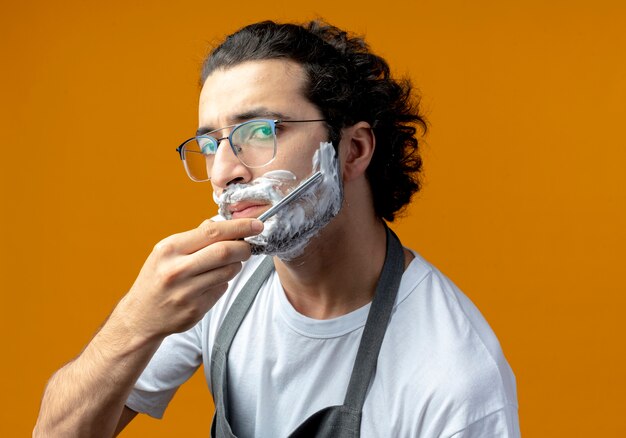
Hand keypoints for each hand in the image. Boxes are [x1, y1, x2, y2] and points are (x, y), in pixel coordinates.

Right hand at [118, 218, 263, 338]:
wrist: (141, 316)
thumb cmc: (158, 277)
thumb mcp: (166, 252)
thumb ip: (195, 237)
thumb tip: (223, 223)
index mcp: (169, 249)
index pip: (212, 231)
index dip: (239, 226)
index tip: (256, 225)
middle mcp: (177, 270)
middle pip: (225, 251)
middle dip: (244, 247)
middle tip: (249, 246)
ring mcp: (187, 292)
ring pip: (229, 271)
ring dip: (236, 264)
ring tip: (227, 263)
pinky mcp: (196, 309)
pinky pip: (222, 288)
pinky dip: (224, 281)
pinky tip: (211, 282)